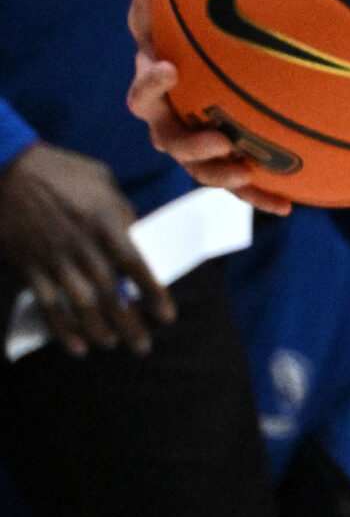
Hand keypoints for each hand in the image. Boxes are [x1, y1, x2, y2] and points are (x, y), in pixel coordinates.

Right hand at [0, 141, 172, 355]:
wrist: (11, 169)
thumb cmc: (63, 170)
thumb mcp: (103, 182)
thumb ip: (122, 212)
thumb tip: (137, 236)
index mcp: (106, 221)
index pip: (137, 265)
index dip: (153, 293)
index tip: (167, 316)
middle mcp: (83, 245)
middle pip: (111, 293)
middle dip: (129, 323)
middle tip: (143, 346)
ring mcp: (55, 258)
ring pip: (81, 304)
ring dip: (99, 329)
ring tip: (114, 344)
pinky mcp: (30, 266)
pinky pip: (48, 304)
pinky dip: (62, 328)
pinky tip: (76, 345)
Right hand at [125, 0, 290, 215]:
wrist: (211, 67)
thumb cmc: (185, 35)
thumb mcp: (173, 12)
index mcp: (158, 87)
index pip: (143, 91)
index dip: (151, 83)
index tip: (169, 68)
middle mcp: (171, 121)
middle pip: (169, 139)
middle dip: (189, 141)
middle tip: (217, 136)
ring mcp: (198, 144)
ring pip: (201, 168)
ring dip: (220, 172)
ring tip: (244, 169)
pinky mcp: (227, 161)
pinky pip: (241, 184)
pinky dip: (260, 195)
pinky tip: (288, 204)